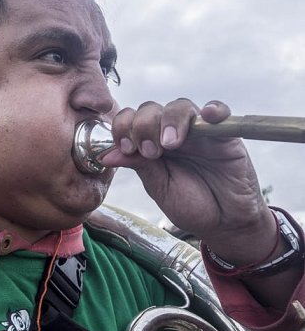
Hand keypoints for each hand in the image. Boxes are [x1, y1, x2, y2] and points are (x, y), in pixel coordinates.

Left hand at [99, 99, 275, 262]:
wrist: (225, 223)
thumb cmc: (191, 205)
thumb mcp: (159, 187)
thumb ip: (138, 166)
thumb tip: (104, 155)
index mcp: (151, 143)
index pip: (131, 120)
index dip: (123, 127)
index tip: (126, 147)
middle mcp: (172, 133)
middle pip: (152, 109)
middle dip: (144, 126)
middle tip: (150, 151)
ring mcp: (199, 132)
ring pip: (180, 107)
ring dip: (170, 120)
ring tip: (170, 144)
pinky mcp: (225, 136)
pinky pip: (220, 112)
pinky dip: (214, 109)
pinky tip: (207, 116)